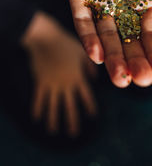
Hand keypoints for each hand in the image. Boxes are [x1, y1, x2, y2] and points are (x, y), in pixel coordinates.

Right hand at [21, 12, 96, 135]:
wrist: (46, 38)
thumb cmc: (65, 43)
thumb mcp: (82, 52)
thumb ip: (89, 66)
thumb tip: (95, 79)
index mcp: (78, 77)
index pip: (86, 95)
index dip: (90, 106)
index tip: (93, 116)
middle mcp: (66, 84)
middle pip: (70, 105)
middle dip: (72, 120)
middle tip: (73, 133)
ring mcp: (52, 84)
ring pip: (53, 105)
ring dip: (53, 119)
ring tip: (53, 131)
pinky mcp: (41, 82)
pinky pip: (39, 98)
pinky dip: (37, 108)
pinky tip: (36, 118)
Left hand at [60, 0, 151, 87]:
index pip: (151, 31)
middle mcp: (121, 2)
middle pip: (129, 38)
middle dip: (135, 61)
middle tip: (141, 81)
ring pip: (106, 34)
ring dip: (113, 57)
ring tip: (121, 80)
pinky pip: (82, 18)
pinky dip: (88, 37)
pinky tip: (97, 56)